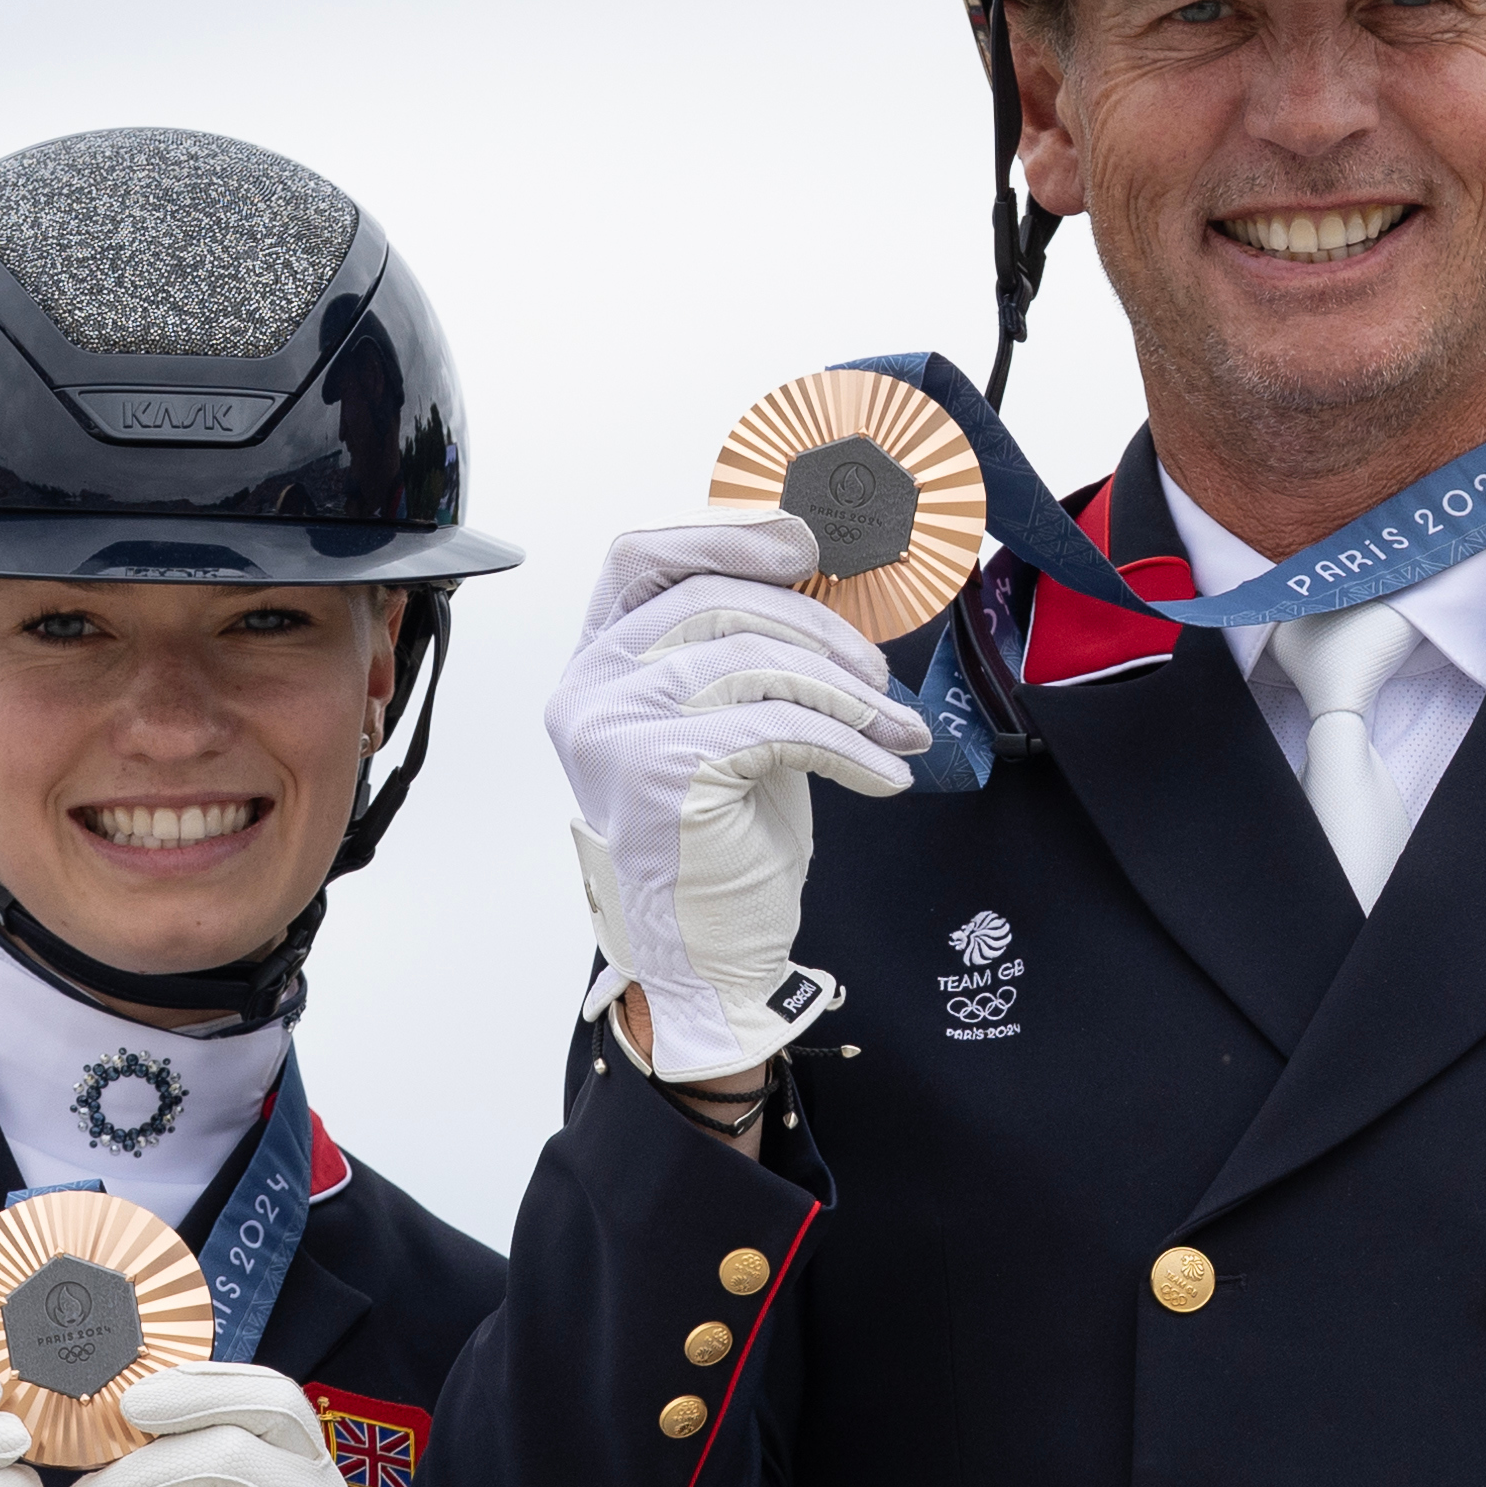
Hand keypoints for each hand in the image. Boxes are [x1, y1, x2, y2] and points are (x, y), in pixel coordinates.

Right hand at [550, 515, 929, 1081]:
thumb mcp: (731, 719)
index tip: (805, 546)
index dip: (725, 535)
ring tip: (895, 731)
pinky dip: (848, 746)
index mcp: (598, 664)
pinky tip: (886, 771)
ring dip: (845, 694)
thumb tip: (819, 576)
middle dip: (816, 628)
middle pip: (713, 598)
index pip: (643, 559)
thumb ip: (743, 648)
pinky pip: (777, 724)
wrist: (711, 950)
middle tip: (878, 675)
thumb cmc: (722, 838)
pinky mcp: (659, 771)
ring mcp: (616, 729)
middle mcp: (590, 689)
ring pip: (752, 658)